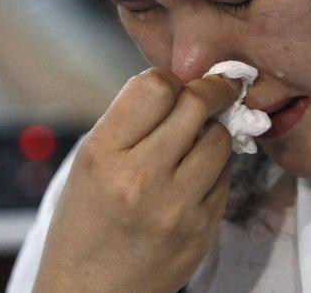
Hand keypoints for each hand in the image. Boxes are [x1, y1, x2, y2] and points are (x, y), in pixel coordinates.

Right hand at [33, 69, 240, 292]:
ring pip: (220, 138)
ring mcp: (177, 207)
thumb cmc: (85, 224)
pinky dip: (215, 167)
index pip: (154, 86)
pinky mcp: (202, 230)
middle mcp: (141, 178)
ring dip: (214, 130)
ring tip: (198, 138)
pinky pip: (225, 177)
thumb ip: (129, 123)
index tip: (174, 84)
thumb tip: (179, 86)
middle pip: (196, 105)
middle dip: (210, 89)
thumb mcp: (87, 164)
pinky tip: (196, 174)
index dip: (168, 78)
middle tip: (214, 89)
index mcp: (104, 155)